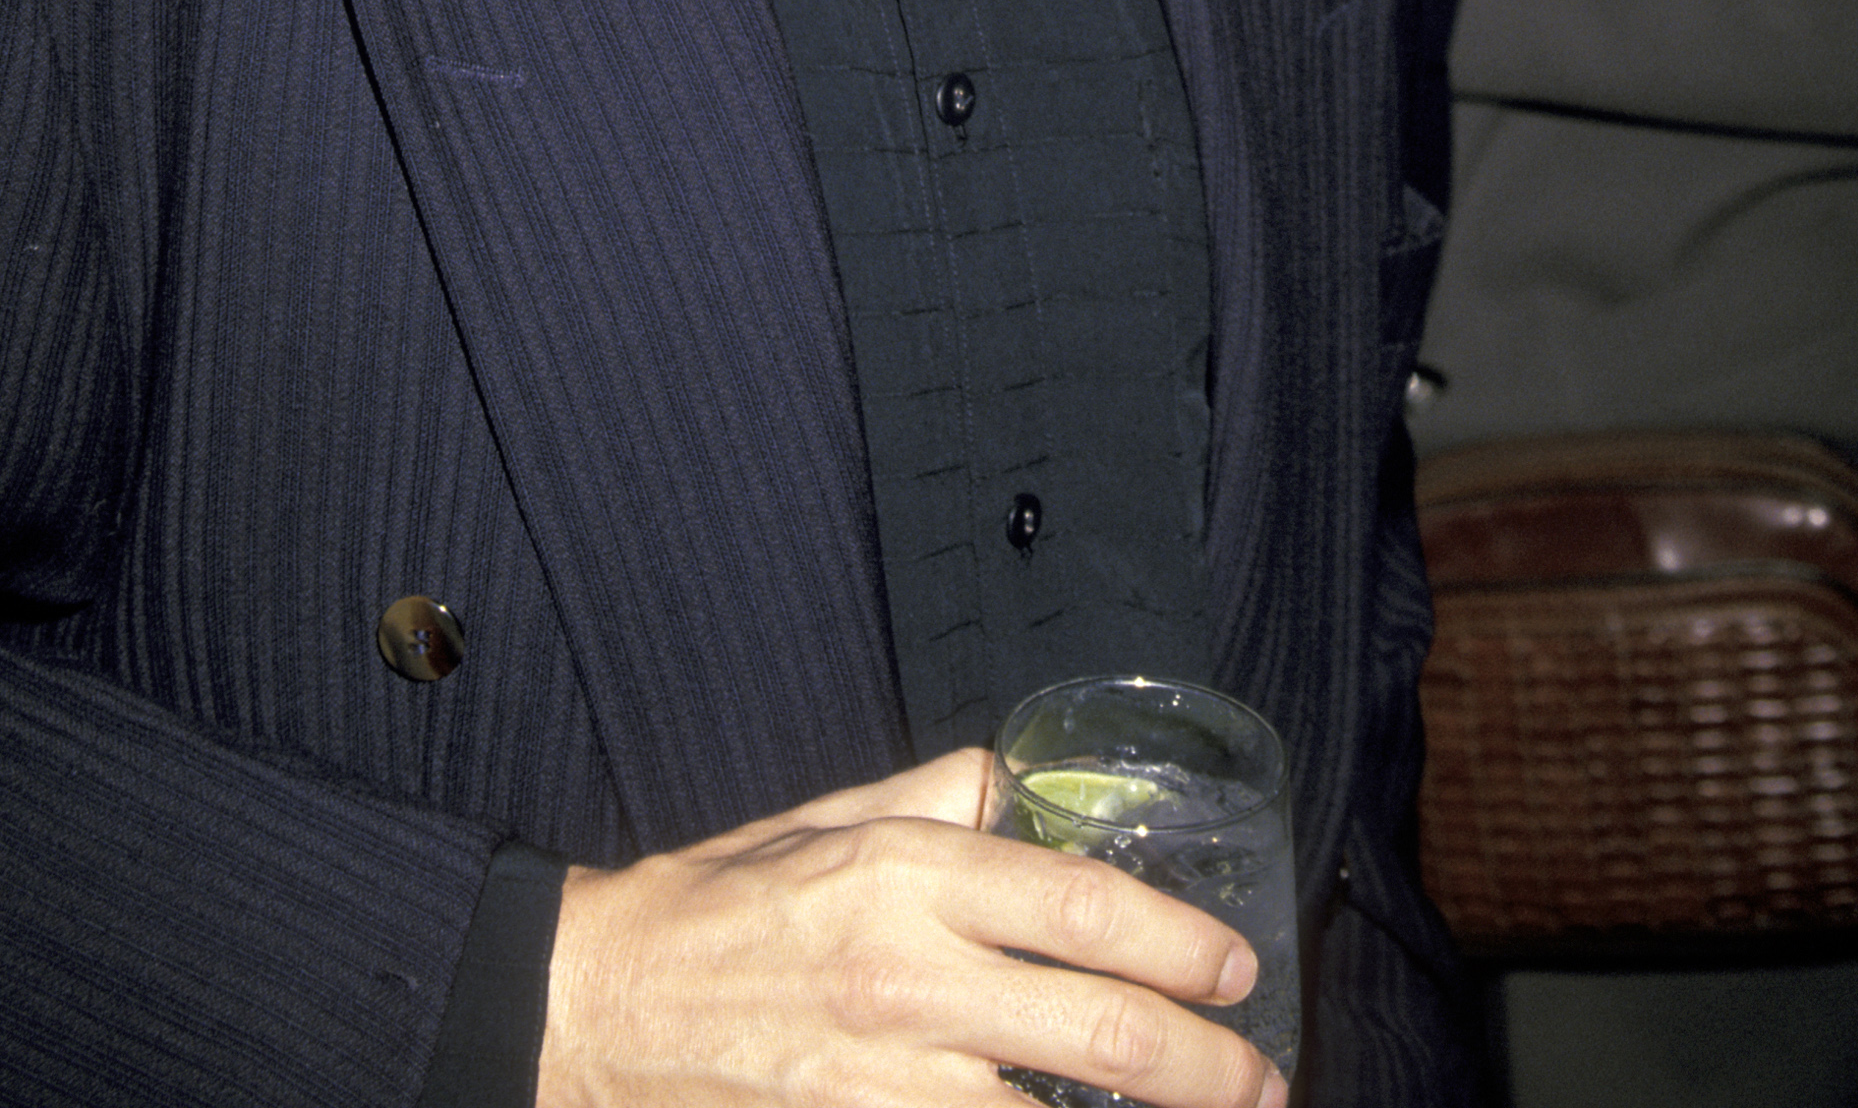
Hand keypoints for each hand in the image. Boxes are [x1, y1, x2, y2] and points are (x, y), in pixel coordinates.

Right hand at [541, 749, 1282, 1107]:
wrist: (596, 1007)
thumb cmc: (717, 908)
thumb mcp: (830, 818)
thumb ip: (939, 798)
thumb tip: (1028, 781)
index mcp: (903, 876)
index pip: (1080, 905)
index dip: (1178, 942)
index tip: (1235, 966)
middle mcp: (906, 979)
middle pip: (1103, 1033)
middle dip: (1210, 1067)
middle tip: (1261, 1076)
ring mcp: (886, 1084)